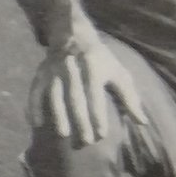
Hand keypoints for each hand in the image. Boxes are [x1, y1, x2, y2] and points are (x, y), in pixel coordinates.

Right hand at [27, 31, 147, 149]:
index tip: (102, 134)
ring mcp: (54, 72)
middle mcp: (72, 70)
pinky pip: (35, 92)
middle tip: (86, 141)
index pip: (96, 95)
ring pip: (54, 95)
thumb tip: (141, 122)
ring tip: (63, 134)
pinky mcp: (41, 74)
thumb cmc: (100, 60)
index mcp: (94, 68)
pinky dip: (34, 107)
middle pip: (75, 98)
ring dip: (58, 115)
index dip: (98, 115)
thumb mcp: (118, 73)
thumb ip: (130, 98)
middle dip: (80, 120)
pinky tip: (36, 124)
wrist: (73, 35)